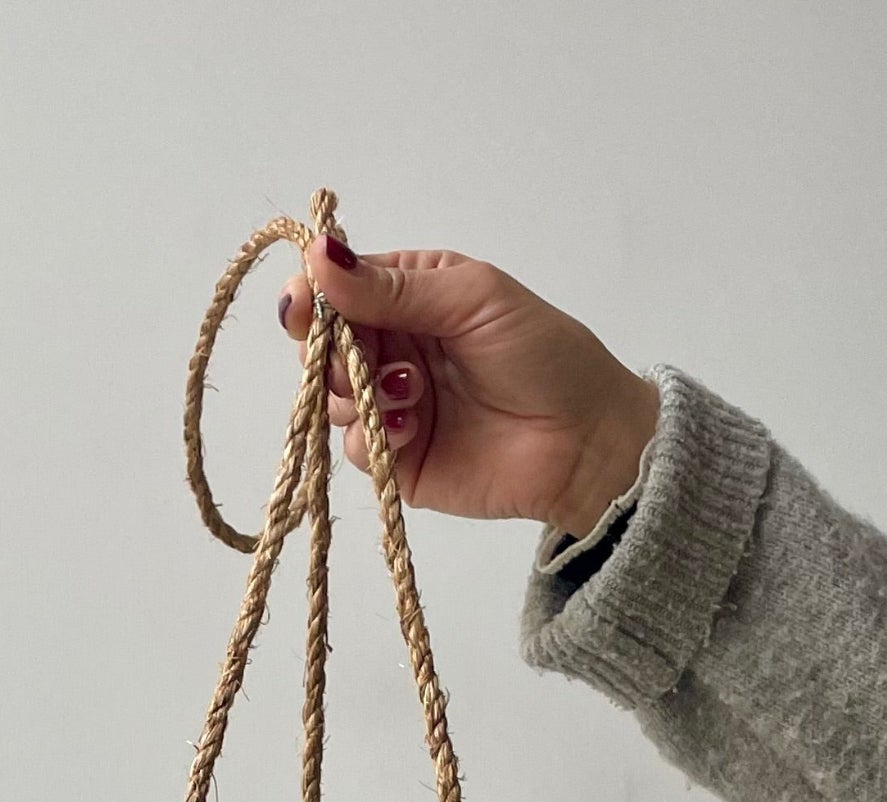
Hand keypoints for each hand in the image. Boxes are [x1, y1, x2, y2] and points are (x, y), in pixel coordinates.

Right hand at [279, 234, 658, 536]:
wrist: (585, 442)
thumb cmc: (543, 355)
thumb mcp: (472, 299)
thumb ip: (394, 287)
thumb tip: (318, 256)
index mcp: (412, 296)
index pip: (341, 287)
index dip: (314, 295)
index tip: (301, 308)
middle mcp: (396, 348)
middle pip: (325, 345)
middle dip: (327, 352)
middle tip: (349, 361)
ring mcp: (394, 407)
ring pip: (332, 397)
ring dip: (354, 393)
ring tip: (406, 394)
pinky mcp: (399, 461)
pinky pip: (356, 447)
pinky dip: (374, 435)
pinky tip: (415, 427)